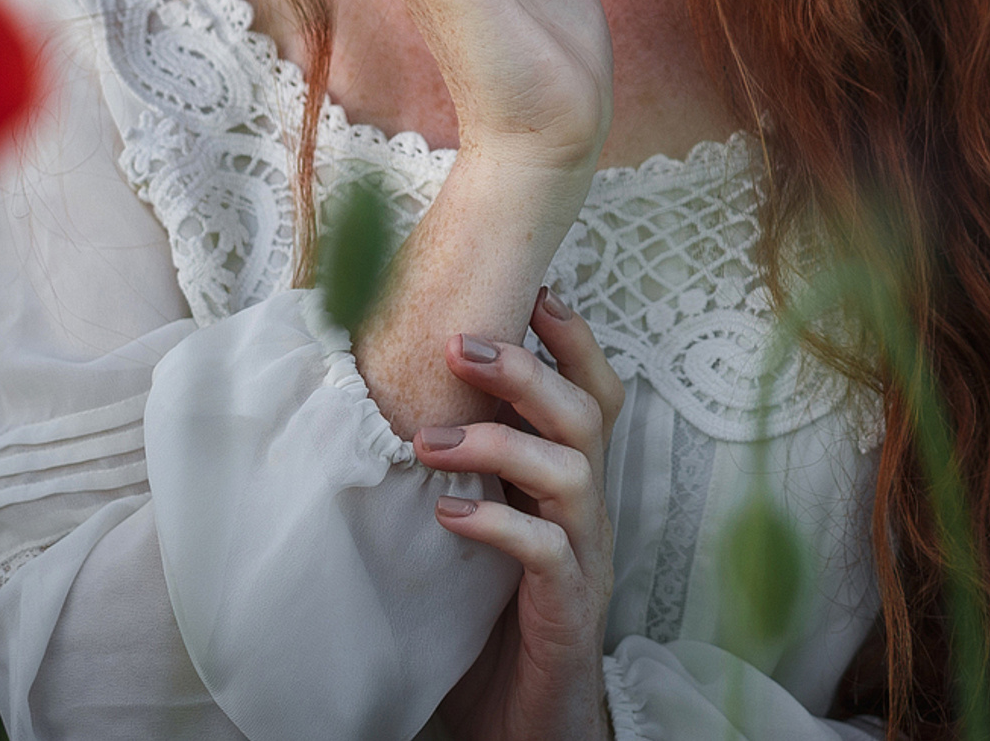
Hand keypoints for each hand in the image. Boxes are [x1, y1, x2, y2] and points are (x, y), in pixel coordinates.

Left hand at [425, 287, 626, 740]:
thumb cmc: (491, 623)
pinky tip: (449, 517)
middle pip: (587, 415)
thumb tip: (395, 402)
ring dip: (500, 444)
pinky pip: (546, 552)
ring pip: (572, 471)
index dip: (573, 340)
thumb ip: (464, 475)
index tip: (531, 292)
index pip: (594, 393)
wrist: (524, 725)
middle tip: (458, 345)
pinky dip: (499, 524)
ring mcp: (585, 558)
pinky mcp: (568, 607)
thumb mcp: (479, 531)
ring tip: (427, 444)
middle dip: (528, 369)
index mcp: (573, 485)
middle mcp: (590, 511)